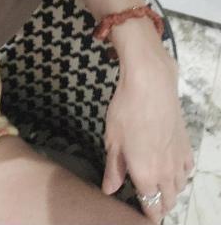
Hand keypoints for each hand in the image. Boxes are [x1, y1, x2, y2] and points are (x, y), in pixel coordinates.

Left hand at [101, 48, 194, 223]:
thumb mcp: (113, 139)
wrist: (151, 84)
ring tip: (158, 186)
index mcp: (145, 174)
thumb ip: (113, 168)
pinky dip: (181, 174)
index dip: (148, 215)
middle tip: (148, 201)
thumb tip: (109, 190)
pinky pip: (187, 170)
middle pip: (168, 201)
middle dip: (159, 205)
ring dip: (170, 191)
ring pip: (179, 187)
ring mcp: (179, 160)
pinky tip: (172, 168)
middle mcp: (166, 173)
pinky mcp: (187, 146)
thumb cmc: (126, 110)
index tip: (143, 216)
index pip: (152, 207)